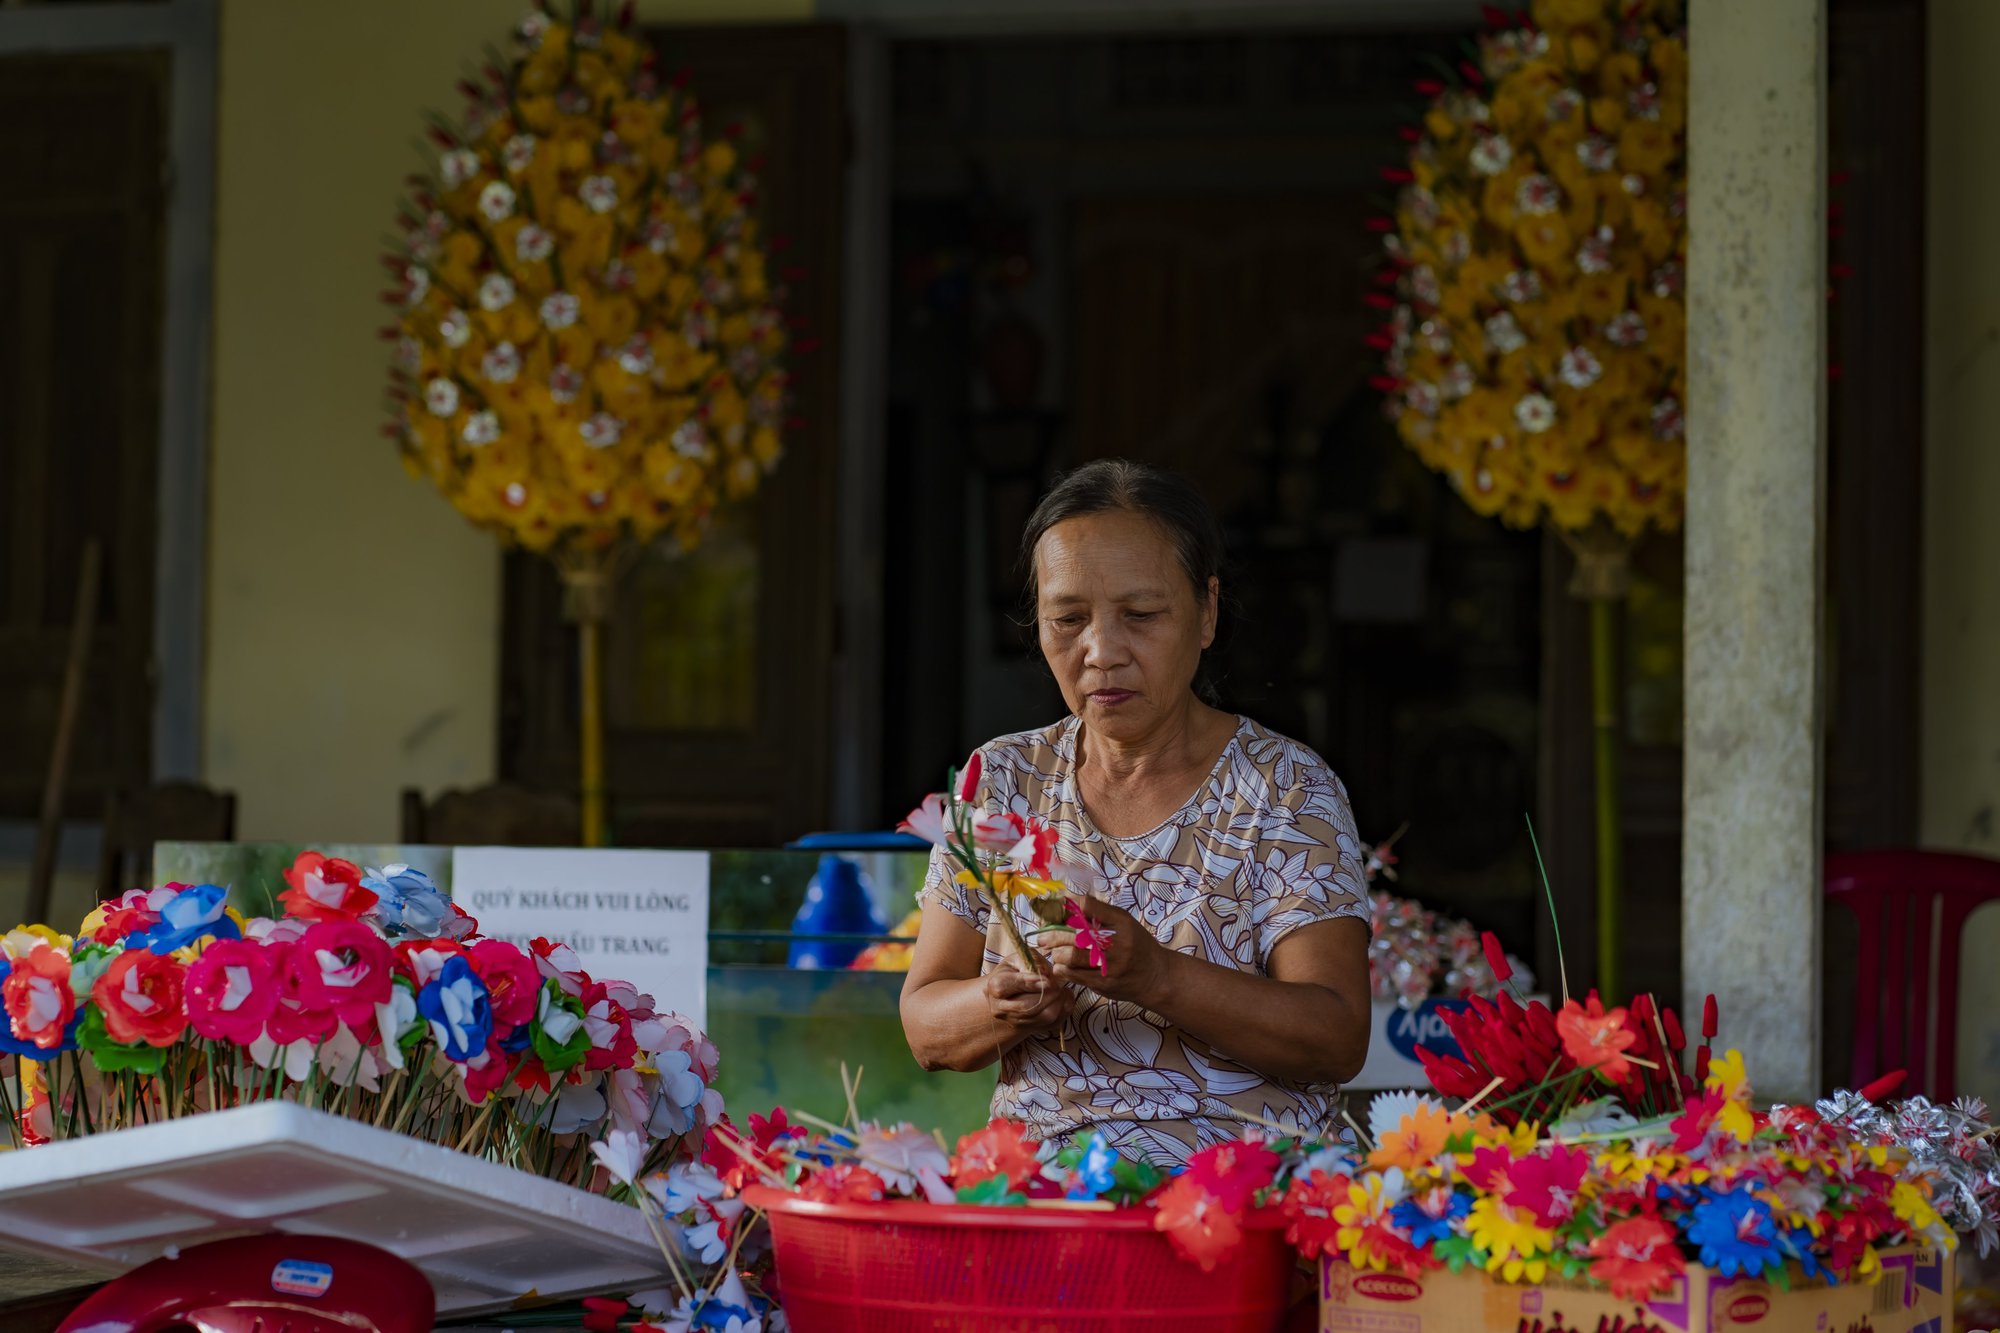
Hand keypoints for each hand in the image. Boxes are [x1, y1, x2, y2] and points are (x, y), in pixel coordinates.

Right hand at [982, 957, 1072, 1037]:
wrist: (1013, 991)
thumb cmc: (1017, 970)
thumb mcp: (1021, 958)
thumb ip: (1032, 962)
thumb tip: (1046, 975)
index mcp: (995, 986)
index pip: (1005, 986)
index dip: (1027, 983)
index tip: (1047, 979)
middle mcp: (1001, 1008)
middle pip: (1027, 1007)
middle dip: (1048, 993)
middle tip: (1058, 982)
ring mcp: (1015, 1022)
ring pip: (1043, 1017)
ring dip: (1058, 1001)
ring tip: (1060, 988)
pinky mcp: (1031, 1029)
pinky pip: (1054, 1023)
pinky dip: (1063, 1009)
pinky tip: (1061, 997)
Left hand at [1042, 895, 1169, 1007]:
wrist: (1156, 977)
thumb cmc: (1136, 945)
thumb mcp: (1123, 922)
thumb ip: (1098, 913)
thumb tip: (1066, 902)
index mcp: (1120, 922)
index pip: (1087, 905)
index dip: (1066, 905)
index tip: (1055, 909)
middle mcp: (1116, 942)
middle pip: (1075, 933)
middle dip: (1052, 934)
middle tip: (1042, 937)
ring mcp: (1110, 964)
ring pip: (1071, 956)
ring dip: (1056, 953)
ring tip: (1054, 952)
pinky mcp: (1104, 983)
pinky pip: (1074, 975)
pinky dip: (1062, 969)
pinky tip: (1061, 965)